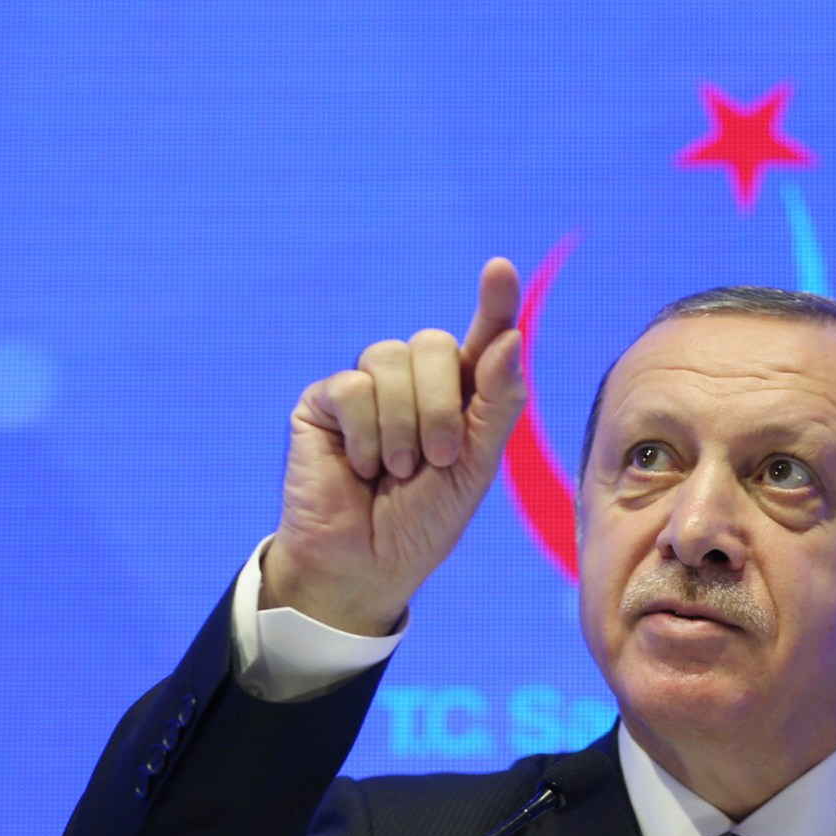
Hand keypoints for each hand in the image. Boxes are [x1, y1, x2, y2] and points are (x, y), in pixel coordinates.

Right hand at [261, 258, 526, 634]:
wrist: (364, 566)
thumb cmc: (422, 523)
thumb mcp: (476, 470)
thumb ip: (496, 405)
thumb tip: (510, 338)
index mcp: (460, 396)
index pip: (483, 336)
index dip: (494, 302)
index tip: (500, 268)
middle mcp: (414, 382)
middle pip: (434, 343)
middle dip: (442, 407)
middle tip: (436, 461)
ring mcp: (367, 386)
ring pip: (391, 358)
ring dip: (403, 427)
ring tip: (396, 471)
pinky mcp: (325, 400)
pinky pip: (353, 386)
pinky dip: (365, 434)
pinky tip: (359, 465)